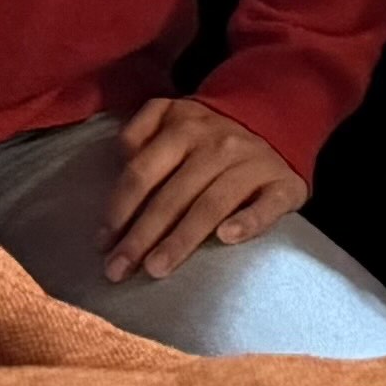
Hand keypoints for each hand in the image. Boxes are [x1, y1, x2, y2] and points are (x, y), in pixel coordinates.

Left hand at [104, 95, 310, 278]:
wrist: (279, 118)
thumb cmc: (211, 131)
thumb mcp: (173, 114)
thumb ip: (140, 132)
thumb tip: (119, 163)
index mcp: (182, 127)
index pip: (143, 173)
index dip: (119, 210)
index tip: (102, 245)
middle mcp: (215, 145)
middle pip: (172, 196)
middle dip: (141, 237)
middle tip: (118, 271)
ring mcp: (251, 164)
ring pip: (211, 205)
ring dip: (181, 239)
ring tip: (156, 269)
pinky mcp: (283, 184)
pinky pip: (266, 206)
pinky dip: (247, 221)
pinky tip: (227, 238)